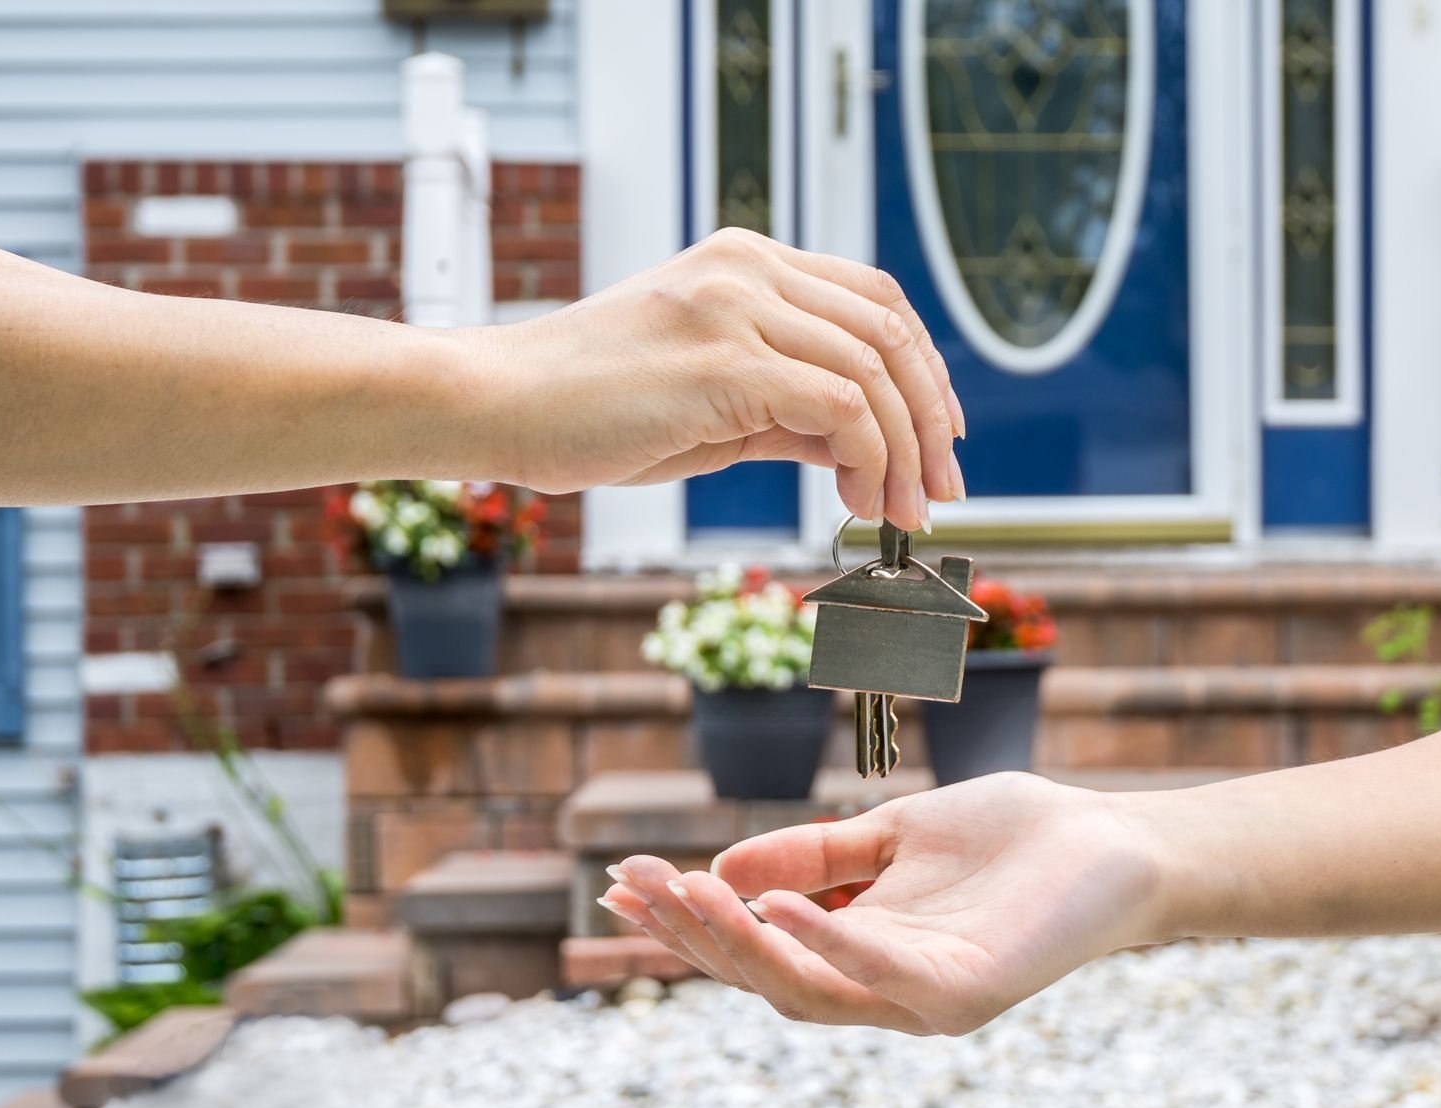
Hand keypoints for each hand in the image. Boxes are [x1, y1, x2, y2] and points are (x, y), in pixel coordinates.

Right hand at [477, 228, 965, 530]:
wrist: (498, 405)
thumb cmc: (590, 410)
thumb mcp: (713, 403)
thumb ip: (792, 412)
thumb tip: (867, 448)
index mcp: (746, 262)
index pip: (874, 298)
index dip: (924, 366)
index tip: (939, 435)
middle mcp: (748, 268)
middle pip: (890, 329)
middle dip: (932, 416)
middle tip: (942, 487)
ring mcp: (736, 307)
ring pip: (874, 370)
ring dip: (906, 451)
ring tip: (904, 512)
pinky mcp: (724, 360)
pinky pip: (838, 408)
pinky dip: (868, 459)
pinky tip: (859, 501)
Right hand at [597, 773, 1160, 1034]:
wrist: (1117, 842)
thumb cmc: (1014, 839)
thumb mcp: (893, 835)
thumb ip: (816, 855)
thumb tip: (725, 866)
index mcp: (861, 954)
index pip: (755, 950)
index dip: (686, 925)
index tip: (620, 885)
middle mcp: (884, 992)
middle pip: (766, 979)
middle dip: (695, 934)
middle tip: (638, 884)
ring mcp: (923, 1003)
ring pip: (809, 991)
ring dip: (743, 943)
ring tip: (693, 890)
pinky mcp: (965, 996)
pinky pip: (883, 979)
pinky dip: (829, 942)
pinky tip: (779, 904)